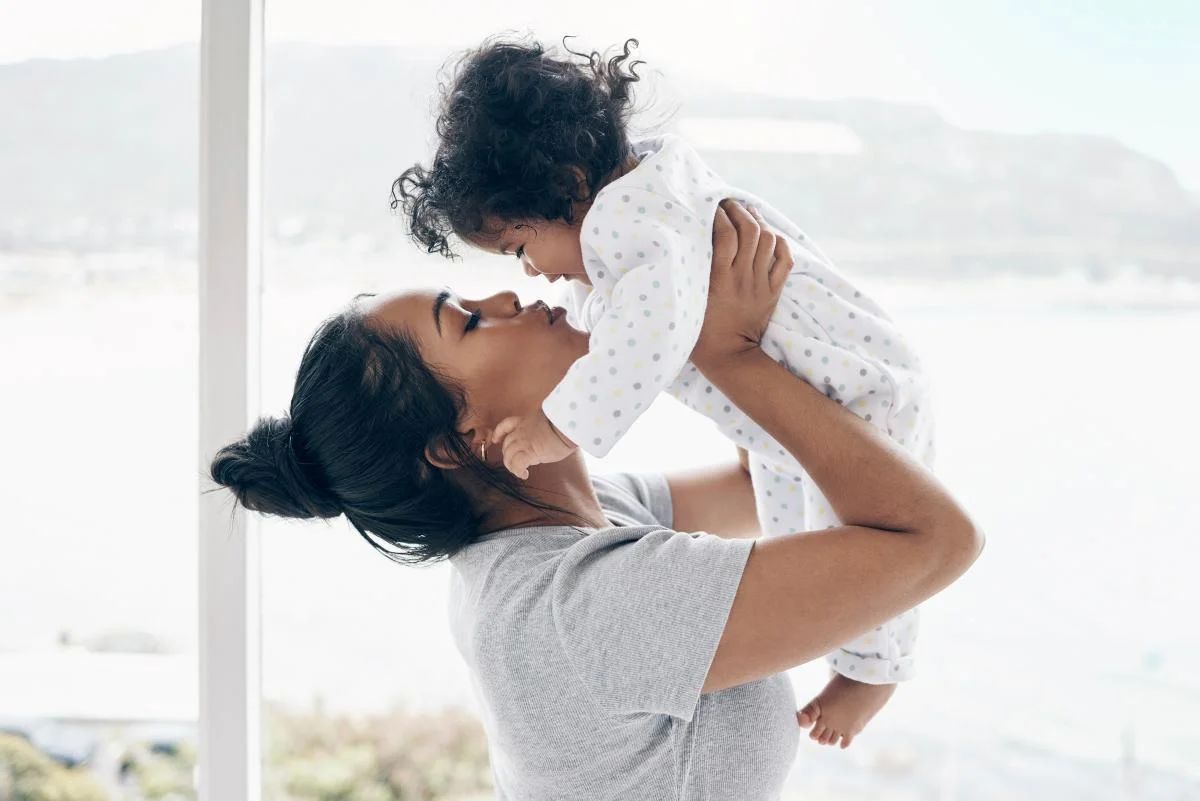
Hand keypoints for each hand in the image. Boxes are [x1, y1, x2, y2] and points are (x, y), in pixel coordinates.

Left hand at [490, 411, 577, 479]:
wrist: (568, 424)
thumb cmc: (565, 422)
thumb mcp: (549, 421)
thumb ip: (541, 429)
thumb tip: (543, 439)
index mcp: (526, 421)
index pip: (507, 425)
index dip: (498, 433)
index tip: (496, 440)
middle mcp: (522, 431)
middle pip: (506, 444)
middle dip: (508, 455)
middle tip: (517, 462)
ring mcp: (524, 441)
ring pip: (508, 455)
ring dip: (511, 465)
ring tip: (519, 471)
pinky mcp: (529, 452)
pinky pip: (517, 464)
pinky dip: (518, 471)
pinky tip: (524, 475)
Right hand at [692, 201, 793, 370]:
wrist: (728, 357)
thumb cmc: (699, 331)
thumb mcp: (688, 299)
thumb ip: (690, 273)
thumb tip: (686, 243)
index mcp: (719, 279)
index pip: (724, 234)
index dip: (719, 215)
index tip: (711, 207)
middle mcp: (742, 278)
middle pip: (750, 231)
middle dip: (740, 211)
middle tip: (729, 203)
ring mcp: (760, 284)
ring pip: (768, 240)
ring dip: (758, 221)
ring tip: (747, 213)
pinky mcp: (772, 292)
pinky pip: (784, 260)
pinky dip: (779, 243)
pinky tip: (770, 236)